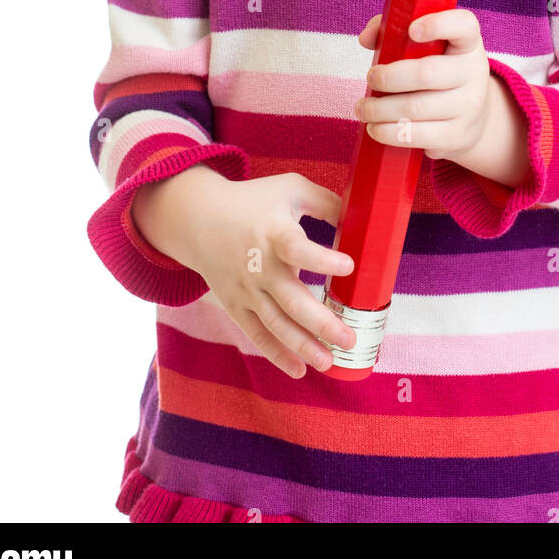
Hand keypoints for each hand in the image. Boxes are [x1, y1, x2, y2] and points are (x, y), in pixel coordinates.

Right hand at [136, 170, 358, 378]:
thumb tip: (361, 221)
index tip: (348, 266)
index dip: (322, 258)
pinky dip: (276, 354)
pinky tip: (299, 370)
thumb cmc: (252, 201)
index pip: (297, 248)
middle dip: (321, 323)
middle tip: (350, 338)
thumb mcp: (290, 188)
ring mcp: (246, 290)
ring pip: (276, 324)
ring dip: (303, 346)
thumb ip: (326, 202)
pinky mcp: (236, 305)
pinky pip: (257, 334)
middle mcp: (259, 265)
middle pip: (291, 300)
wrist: (197, 219)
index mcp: (274, 233)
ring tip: (329, 362)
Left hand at [354, 8, 491, 163]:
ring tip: (363, 108)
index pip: (463, 25)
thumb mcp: (425, 48)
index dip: (438, 24)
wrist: (473, 117)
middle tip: (371, 78)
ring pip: (416, 108)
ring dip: (380, 109)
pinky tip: (375, 128)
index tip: (412, 30)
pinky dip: (388, 133)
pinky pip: (416, 136)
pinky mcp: (457, 136)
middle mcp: (474, 73)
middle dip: (388, 77)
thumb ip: (393, 32)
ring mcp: (469, 107)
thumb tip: (366, 38)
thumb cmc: (437, 71)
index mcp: (467, 43)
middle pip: (427, 73)